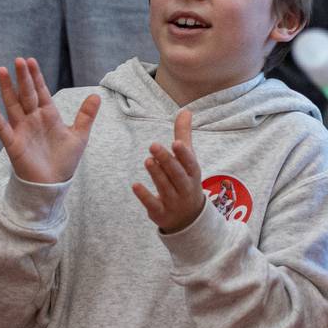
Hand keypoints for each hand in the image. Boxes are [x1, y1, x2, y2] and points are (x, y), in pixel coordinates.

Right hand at [0, 57, 98, 185]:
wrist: (53, 183)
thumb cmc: (64, 159)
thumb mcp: (79, 135)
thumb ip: (86, 115)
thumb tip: (96, 95)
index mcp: (48, 115)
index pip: (40, 91)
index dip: (35, 77)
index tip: (30, 60)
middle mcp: (33, 119)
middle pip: (26, 94)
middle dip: (22, 77)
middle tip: (18, 60)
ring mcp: (22, 130)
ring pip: (12, 105)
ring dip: (6, 89)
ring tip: (1, 72)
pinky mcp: (13, 144)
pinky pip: (3, 128)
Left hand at [133, 111, 206, 234]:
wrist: (188, 218)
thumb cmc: (186, 180)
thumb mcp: (188, 160)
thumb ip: (184, 135)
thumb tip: (185, 110)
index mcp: (192, 173)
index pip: (190, 163)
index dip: (183, 154)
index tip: (176, 143)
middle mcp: (185, 187)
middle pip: (176, 174)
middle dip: (167, 161)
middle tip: (153, 146)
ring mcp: (174, 201)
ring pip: (165, 187)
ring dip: (156, 174)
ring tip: (147, 160)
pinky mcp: (161, 213)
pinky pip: (153, 204)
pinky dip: (145, 196)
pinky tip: (135, 186)